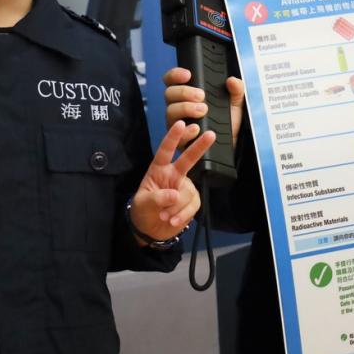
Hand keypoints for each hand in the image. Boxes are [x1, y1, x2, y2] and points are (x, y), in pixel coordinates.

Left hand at [129, 120, 214, 241]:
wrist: (150, 229)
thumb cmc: (143, 210)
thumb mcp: (143, 204)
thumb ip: (157, 198)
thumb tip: (174, 195)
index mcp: (158, 169)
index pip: (165, 151)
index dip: (172, 137)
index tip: (180, 123)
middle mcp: (174, 174)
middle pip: (188, 159)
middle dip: (199, 147)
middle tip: (211, 134)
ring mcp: (184, 187)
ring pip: (187, 192)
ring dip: (176, 208)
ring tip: (164, 216)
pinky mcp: (192, 201)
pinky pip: (193, 206)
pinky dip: (183, 215)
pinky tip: (173, 221)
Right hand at [162, 66, 244, 147]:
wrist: (231, 145)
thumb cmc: (227, 122)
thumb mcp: (235, 104)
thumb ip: (236, 90)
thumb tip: (232, 81)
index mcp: (187, 95)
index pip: (172, 80)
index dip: (175, 75)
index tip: (188, 75)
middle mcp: (178, 107)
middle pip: (169, 93)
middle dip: (184, 92)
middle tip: (201, 96)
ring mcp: (177, 124)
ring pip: (170, 111)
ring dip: (185, 108)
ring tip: (203, 111)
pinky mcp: (180, 140)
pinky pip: (176, 135)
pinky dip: (186, 131)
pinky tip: (197, 128)